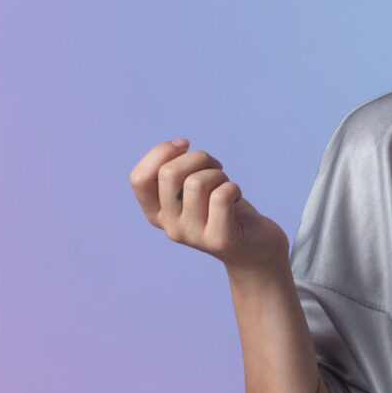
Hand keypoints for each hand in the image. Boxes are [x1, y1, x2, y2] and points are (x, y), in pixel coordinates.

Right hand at [129, 138, 290, 273]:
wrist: (253, 247)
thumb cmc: (220, 207)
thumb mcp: (191, 188)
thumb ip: (176, 171)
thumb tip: (180, 146)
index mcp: (156, 212)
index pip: (138, 179)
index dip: (160, 152)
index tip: (184, 145)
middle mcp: (169, 226)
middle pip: (168, 174)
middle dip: (197, 157)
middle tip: (214, 167)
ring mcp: (192, 236)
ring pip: (196, 183)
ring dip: (217, 174)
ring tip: (225, 184)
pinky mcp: (219, 239)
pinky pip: (221, 196)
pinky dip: (233, 187)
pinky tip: (236, 197)